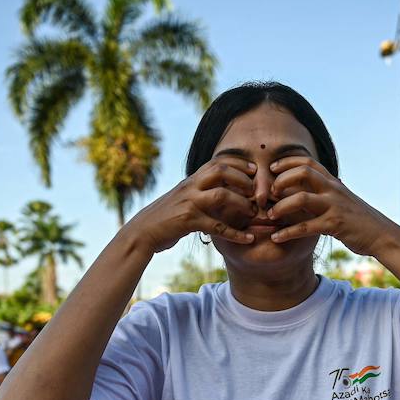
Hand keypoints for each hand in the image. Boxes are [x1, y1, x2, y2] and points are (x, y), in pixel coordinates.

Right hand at [127, 156, 257, 252]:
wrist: (142, 232)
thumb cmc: (165, 217)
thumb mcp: (183, 198)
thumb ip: (199, 191)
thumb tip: (218, 188)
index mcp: (191, 180)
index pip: (217, 161)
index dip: (238, 162)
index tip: (254, 168)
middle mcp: (190, 186)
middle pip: (221, 170)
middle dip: (243, 178)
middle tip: (257, 189)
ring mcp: (189, 203)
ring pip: (221, 194)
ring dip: (242, 202)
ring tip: (254, 212)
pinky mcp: (188, 221)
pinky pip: (217, 226)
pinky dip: (235, 234)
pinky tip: (248, 238)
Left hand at [267, 156, 394, 255]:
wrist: (381, 235)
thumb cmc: (358, 219)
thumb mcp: (342, 199)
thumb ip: (325, 192)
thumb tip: (308, 188)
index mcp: (333, 182)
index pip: (308, 162)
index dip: (287, 162)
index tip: (272, 168)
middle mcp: (333, 189)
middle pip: (303, 172)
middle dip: (281, 180)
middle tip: (270, 193)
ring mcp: (334, 206)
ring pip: (301, 198)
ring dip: (281, 206)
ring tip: (270, 216)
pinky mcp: (334, 225)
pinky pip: (306, 227)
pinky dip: (288, 232)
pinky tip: (276, 238)